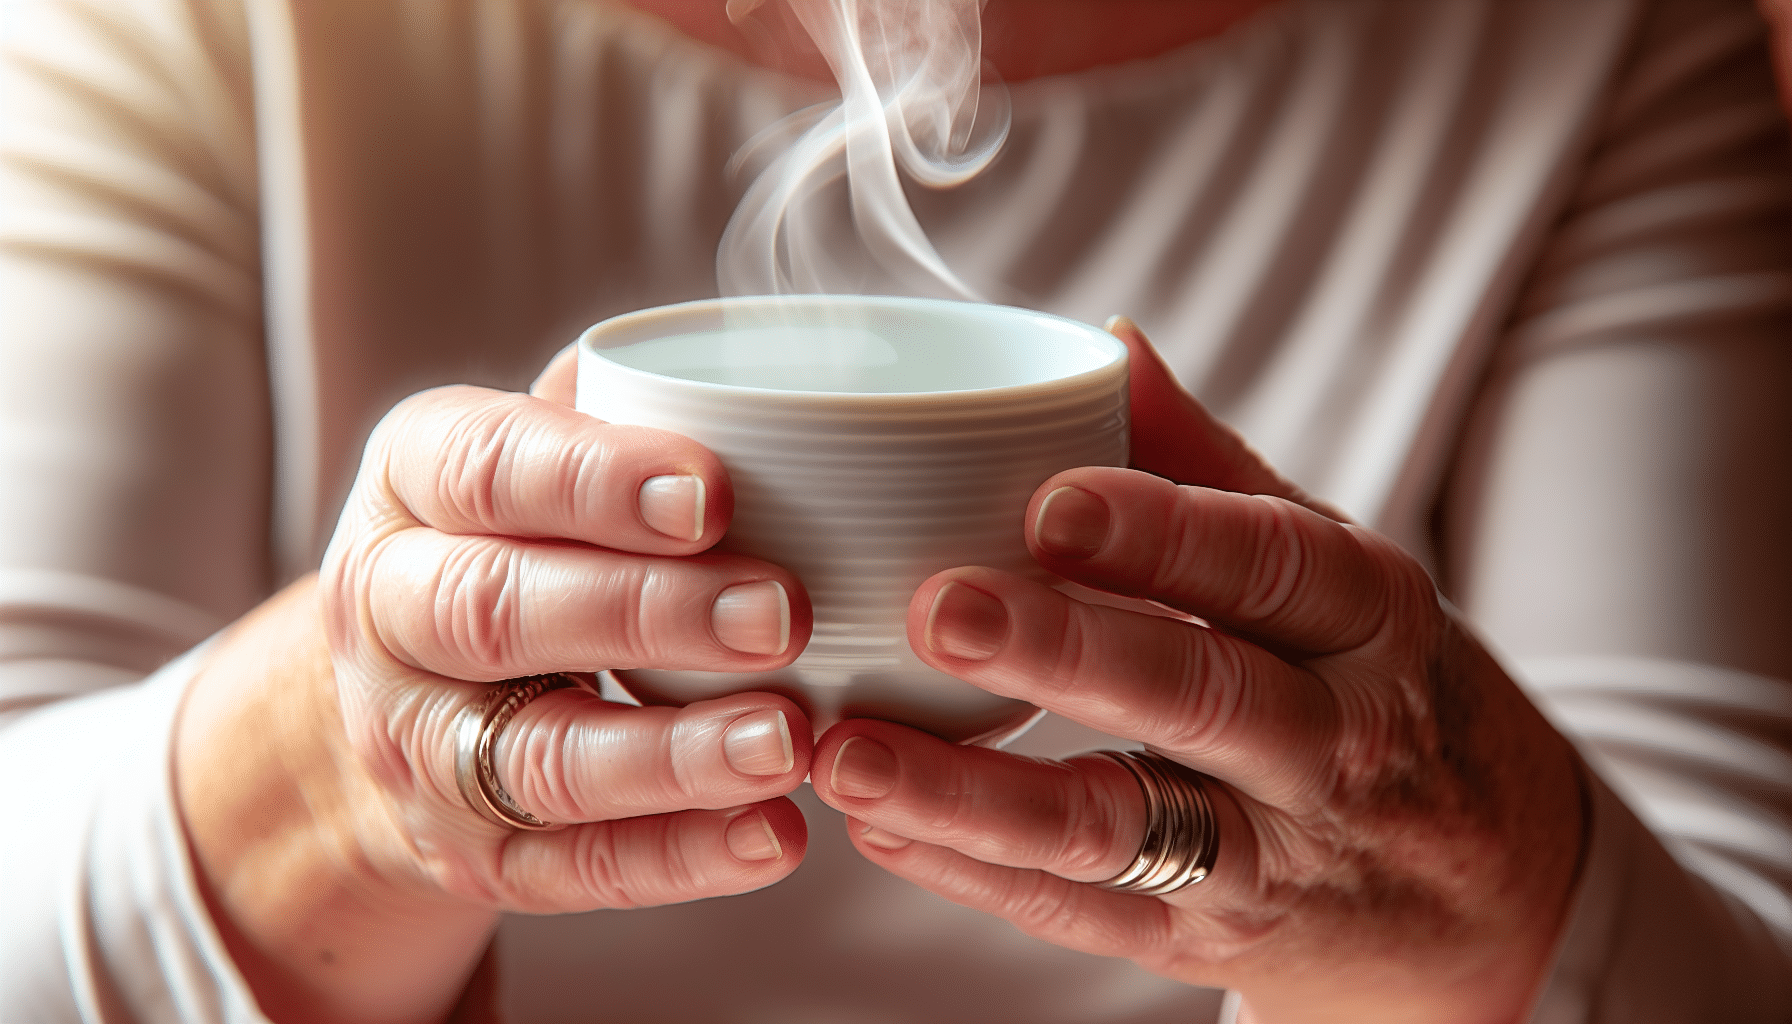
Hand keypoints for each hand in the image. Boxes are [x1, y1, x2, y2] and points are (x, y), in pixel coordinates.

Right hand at [176, 349, 812, 1022]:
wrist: (399, 700)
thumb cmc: (510, 536)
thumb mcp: (522, 454)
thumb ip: (609, 407)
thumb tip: (766, 359)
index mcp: (408, 487)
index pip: (481, 470)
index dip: (593, 482)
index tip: (714, 490)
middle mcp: (387, 616)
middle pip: (497, 614)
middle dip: (648, 613)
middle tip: (785, 611)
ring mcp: (420, 748)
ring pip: (541, 759)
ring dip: (674, 755)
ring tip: (790, 739)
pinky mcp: (470, 853)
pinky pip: (574, 870)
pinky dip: (681, 859)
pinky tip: (776, 837)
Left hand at [810, 321, 1584, 1023]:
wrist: (1495, 897)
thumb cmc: (1382, 693)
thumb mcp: (1339, 577)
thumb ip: (1213, 469)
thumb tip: (1109, 342)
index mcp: (1368, 617)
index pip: (1272, 566)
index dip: (1162, 534)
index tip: (1046, 501)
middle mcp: (1333, 739)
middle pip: (1198, 695)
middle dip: (1062, 653)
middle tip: (934, 609)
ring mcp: (1276, 853)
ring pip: (1122, 827)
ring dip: (975, 796)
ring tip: (849, 754)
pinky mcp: (1215, 941)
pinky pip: (1088, 914)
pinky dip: (976, 875)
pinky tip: (879, 827)